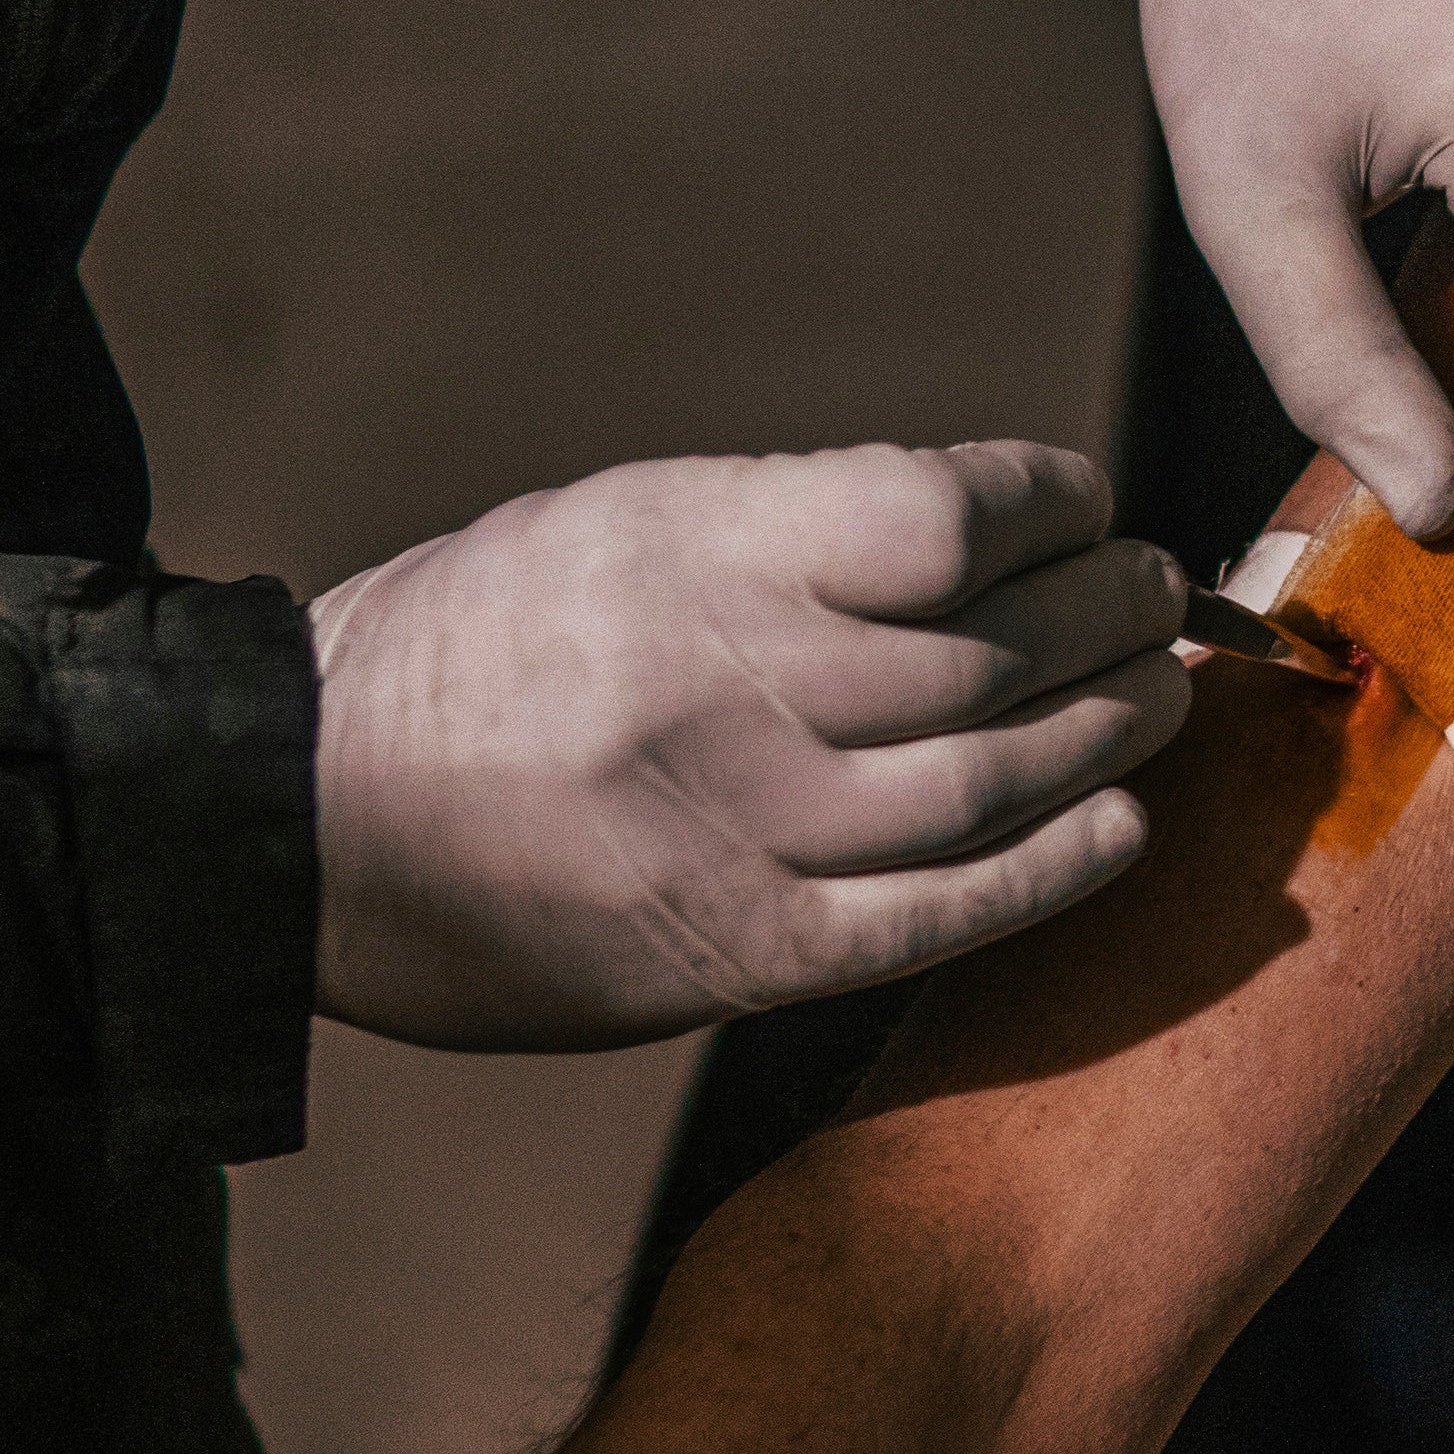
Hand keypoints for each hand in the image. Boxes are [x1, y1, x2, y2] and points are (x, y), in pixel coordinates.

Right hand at [308, 441, 1187, 1047]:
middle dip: (1112, 615)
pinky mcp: (737, 951)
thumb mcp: (608, 522)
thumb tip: (974, 540)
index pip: (941, 516)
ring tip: (1161, 693)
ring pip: (993, 777)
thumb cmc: (466, 649)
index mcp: (686, 548)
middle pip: (995, 653)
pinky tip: (1121, 823)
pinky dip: (1051, 868)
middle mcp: (727, 684)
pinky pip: (939, 915)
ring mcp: (738, 828)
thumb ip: (780, 529)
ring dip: (1112, 730)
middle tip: (1161, 597)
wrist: (291, 816)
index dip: (1049, 506)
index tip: (1084, 502)